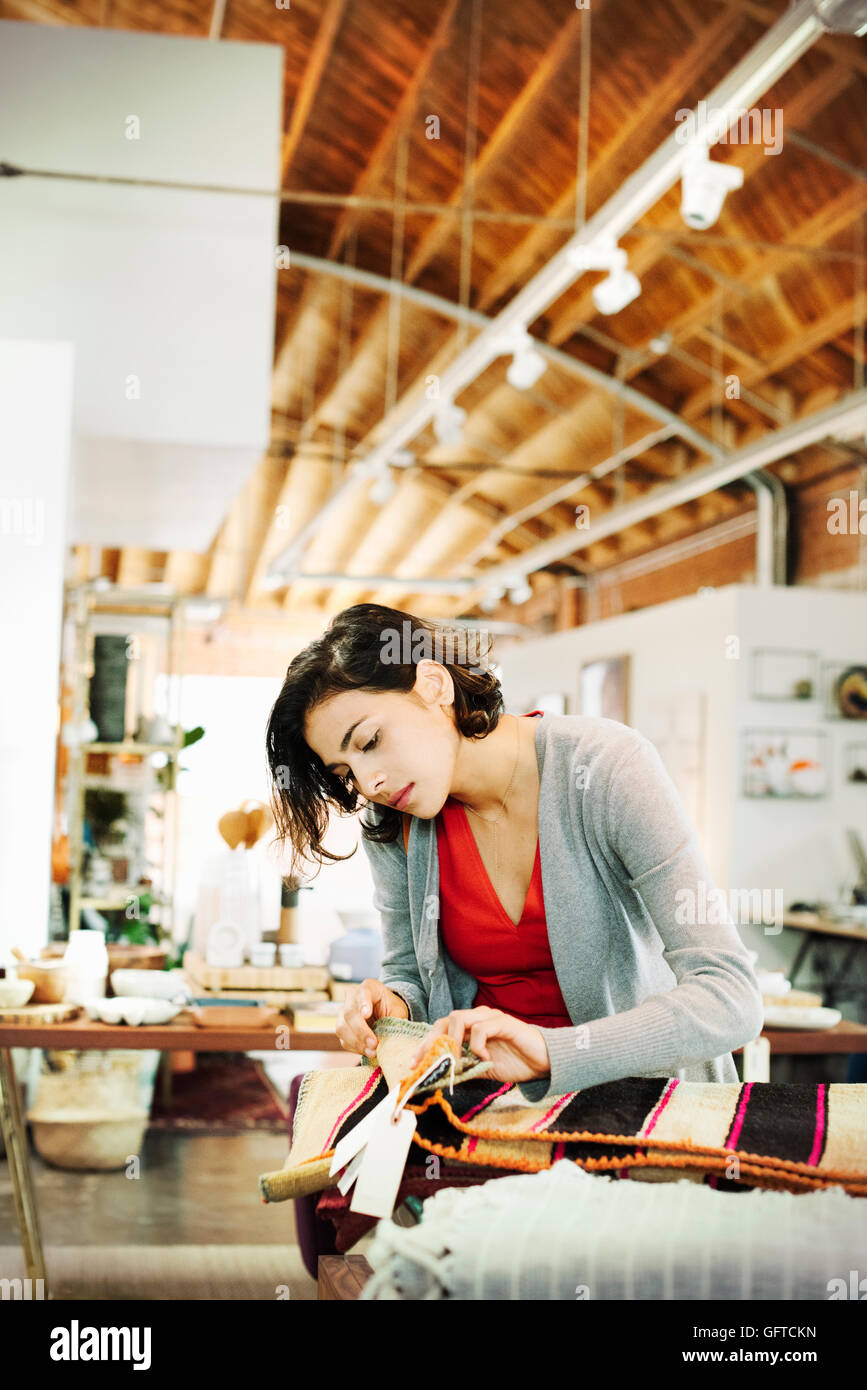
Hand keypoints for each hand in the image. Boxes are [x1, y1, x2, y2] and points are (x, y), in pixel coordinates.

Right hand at [336, 978, 409, 1057]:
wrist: (384, 1012)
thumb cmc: (391, 1008)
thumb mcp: (398, 1010)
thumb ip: (395, 1021)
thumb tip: (393, 1039)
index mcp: (369, 987)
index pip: (363, 993)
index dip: (363, 1003)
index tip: (367, 1014)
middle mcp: (352, 997)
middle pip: (349, 1013)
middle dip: (361, 1030)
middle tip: (374, 1043)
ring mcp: (344, 1012)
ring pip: (342, 1027)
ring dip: (357, 1042)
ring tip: (372, 1052)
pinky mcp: (342, 1028)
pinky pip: (344, 1040)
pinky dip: (355, 1048)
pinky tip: (367, 1052)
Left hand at [409, 1007, 549, 1084]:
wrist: (544, 1062)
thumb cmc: (515, 1063)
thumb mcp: (483, 1069)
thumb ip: (464, 1068)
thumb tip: (438, 1076)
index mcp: (471, 1027)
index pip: (442, 1028)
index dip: (426, 1043)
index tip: (414, 1062)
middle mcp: (478, 1018)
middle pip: (445, 1020)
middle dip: (432, 1041)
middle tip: (426, 1061)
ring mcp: (491, 1018)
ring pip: (459, 1018)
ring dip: (452, 1040)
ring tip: (454, 1059)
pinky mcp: (504, 1023)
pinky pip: (482, 1028)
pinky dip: (477, 1044)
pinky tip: (483, 1058)